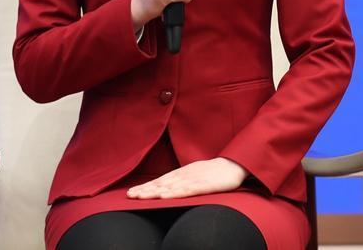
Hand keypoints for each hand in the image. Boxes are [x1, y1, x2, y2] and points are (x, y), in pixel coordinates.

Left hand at [126, 157, 248, 199]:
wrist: (233, 165)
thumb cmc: (215, 173)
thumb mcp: (196, 175)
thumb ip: (184, 181)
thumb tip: (169, 188)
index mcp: (182, 173)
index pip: (160, 181)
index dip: (146, 186)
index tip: (132, 192)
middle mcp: (184, 174)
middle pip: (161, 183)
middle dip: (144, 189)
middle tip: (129, 195)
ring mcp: (192, 179)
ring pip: (169, 186)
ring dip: (153, 191)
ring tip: (140, 196)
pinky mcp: (202, 184)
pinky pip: (186, 189)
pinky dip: (173, 192)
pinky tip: (164, 196)